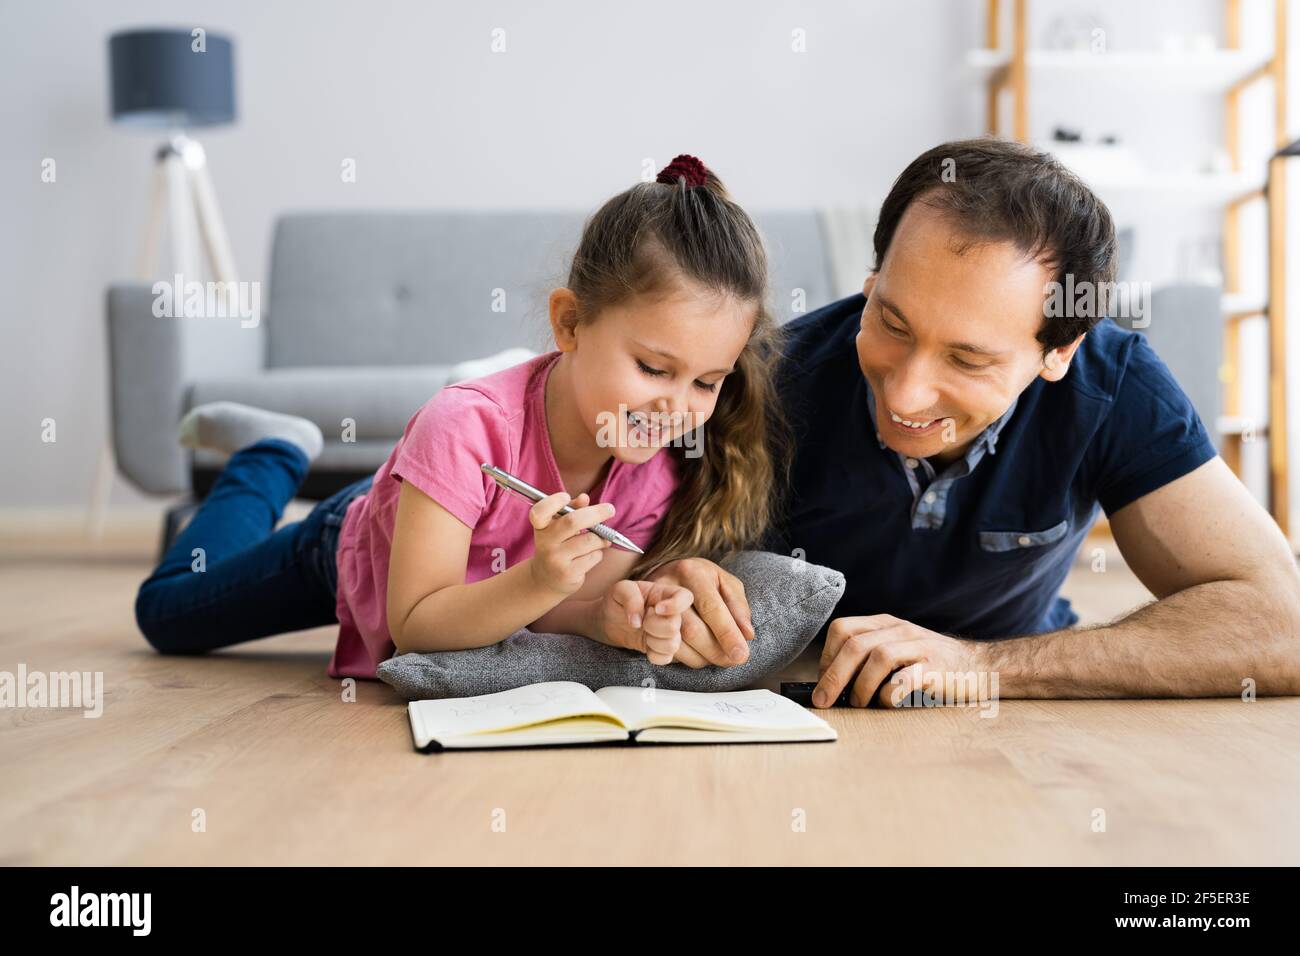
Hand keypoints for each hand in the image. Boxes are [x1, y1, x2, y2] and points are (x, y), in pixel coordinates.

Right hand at [527, 492, 612, 595]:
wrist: (546, 579)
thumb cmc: (557, 545)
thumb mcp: (558, 527)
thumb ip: (571, 510)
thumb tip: (584, 498)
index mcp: (541, 528)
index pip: (540, 512)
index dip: (554, 502)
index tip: (566, 496)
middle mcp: (545, 543)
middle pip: (573, 522)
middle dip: (596, 513)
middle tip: (610, 509)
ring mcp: (556, 560)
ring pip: (590, 540)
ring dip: (600, 538)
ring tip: (600, 540)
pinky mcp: (569, 574)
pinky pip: (594, 556)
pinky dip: (598, 553)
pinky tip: (590, 556)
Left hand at [597, 580, 694, 664]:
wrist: (609, 619)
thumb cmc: (617, 600)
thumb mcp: (619, 589)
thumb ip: (630, 598)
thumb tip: (638, 621)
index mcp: (666, 594)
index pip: (686, 597)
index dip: (675, 605)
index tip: (656, 608)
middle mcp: (672, 614)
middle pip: (675, 625)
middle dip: (653, 626)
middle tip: (642, 621)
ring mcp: (670, 633)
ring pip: (673, 644)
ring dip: (653, 641)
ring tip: (643, 632)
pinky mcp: (663, 649)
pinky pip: (666, 658)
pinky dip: (653, 655)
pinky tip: (645, 645)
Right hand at [642, 558, 753, 667]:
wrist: (665, 574)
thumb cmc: (700, 580)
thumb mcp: (724, 583)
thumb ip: (738, 607)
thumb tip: (747, 634)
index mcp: (692, 572)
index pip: (711, 608)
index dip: (727, 634)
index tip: (740, 655)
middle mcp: (667, 583)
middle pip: (691, 629)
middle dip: (715, 651)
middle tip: (730, 661)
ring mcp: (648, 600)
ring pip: (674, 642)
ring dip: (699, 658)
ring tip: (714, 657)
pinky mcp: (637, 615)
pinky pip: (658, 647)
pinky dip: (680, 658)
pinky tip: (693, 654)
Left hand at [813, 614, 988, 707]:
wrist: (978, 668)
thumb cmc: (927, 666)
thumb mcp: (896, 651)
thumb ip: (867, 660)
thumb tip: (830, 687)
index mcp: (885, 624)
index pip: (843, 629)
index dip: (826, 657)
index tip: (823, 682)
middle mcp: (900, 630)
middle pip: (855, 645)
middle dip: (833, 676)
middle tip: (824, 701)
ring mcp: (919, 647)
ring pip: (877, 657)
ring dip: (860, 686)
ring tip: (858, 704)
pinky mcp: (935, 669)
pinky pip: (904, 679)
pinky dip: (888, 695)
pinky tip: (886, 704)